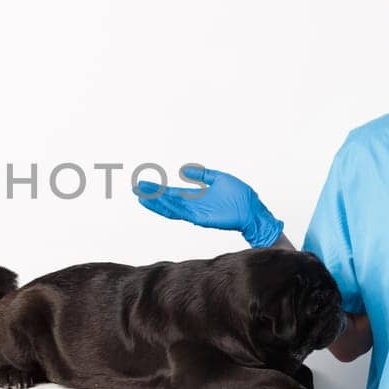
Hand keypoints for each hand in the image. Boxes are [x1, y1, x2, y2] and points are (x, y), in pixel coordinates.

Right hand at [136, 165, 282, 247]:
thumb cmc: (240, 196)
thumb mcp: (218, 178)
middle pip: (167, 201)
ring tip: (142, 196)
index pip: (172, 194)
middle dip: (151, 196)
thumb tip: (184, 170)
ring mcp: (196, 213)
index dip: (158, 190)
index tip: (144, 185)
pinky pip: (182, 212)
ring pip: (171, 207)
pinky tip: (159, 200)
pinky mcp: (201, 218)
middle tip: (136, 189)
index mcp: (196, 197)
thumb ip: (202, 175)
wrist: (253, 210)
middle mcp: (193, 206)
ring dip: (156, 202)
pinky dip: (169, 206)